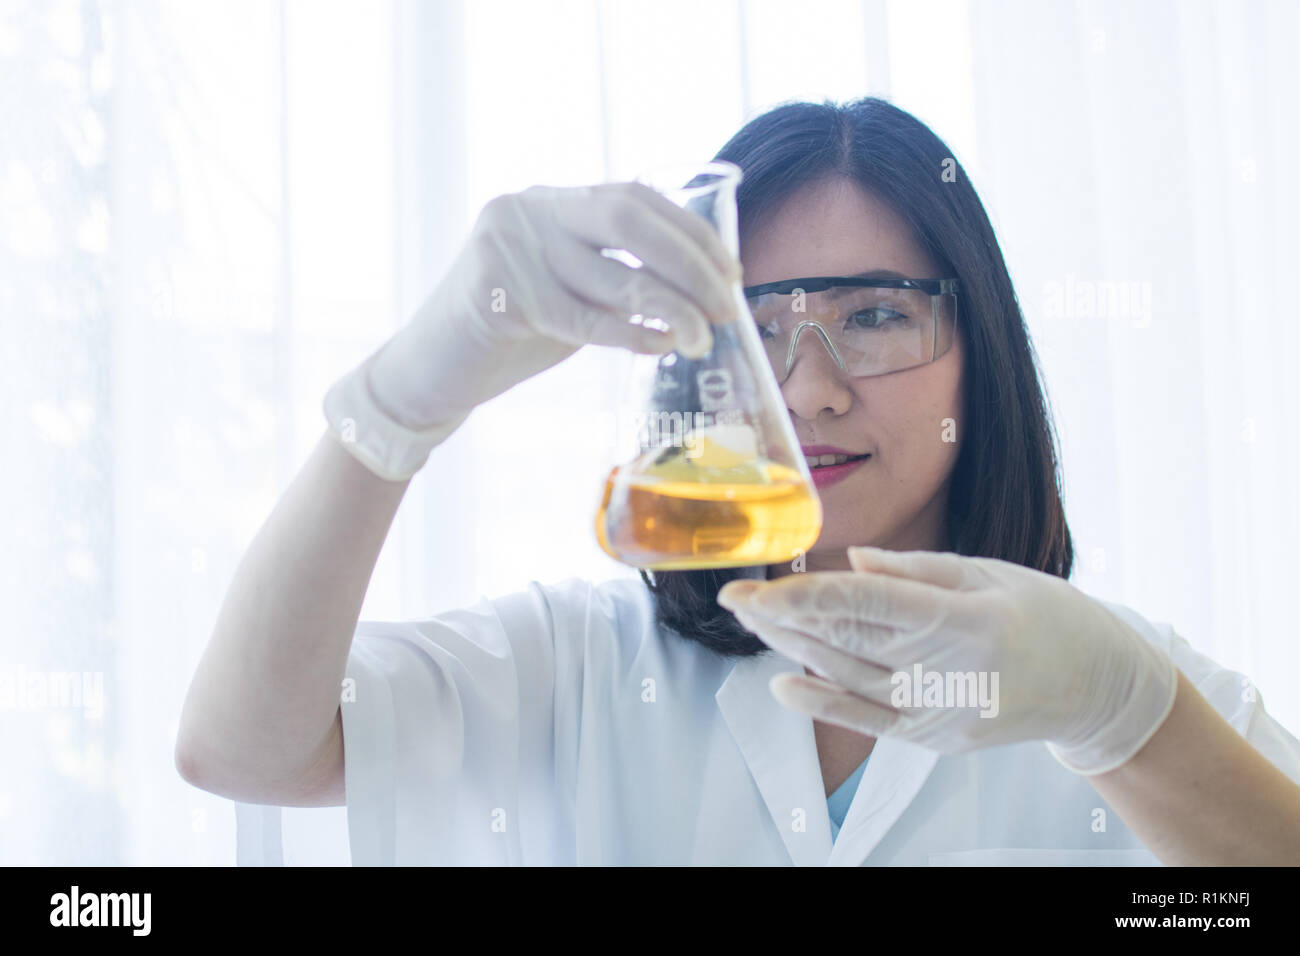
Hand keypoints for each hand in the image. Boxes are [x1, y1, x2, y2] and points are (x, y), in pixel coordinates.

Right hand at [367, 180, 741, 428]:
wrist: (428, 375)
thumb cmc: (505, 337)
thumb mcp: (567, 292)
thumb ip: (614, 277)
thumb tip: (699, 291)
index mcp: (550, 201)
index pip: (635, 197)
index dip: (690, 233)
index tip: (731, 271)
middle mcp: (528, 209)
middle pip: (629, 220)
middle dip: (689, 263)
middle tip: (726, 306)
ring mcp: (509, 245)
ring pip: (612, 274)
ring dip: (671, 309)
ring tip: (704, 338)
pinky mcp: (495, 292)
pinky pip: (580, 316)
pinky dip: (628, 335)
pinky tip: (659, 347)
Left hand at [716, 547, 1178, 775]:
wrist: (1098, 688)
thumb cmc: (1048, 616)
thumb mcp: (991, 574)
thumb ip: (914, 570)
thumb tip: (848, 562)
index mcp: (968, 620)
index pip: (870, 605)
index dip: (806, 596)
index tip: (757, 587)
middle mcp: (951, 672)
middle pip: (849, 640)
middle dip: (783, 618)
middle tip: (734, 596)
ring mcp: (943, 713)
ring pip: (849, 677)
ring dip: (794, 649)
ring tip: (751, 622)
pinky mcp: (937, 738)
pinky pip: (870, 721)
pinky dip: (825, 704)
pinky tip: (782, 685)